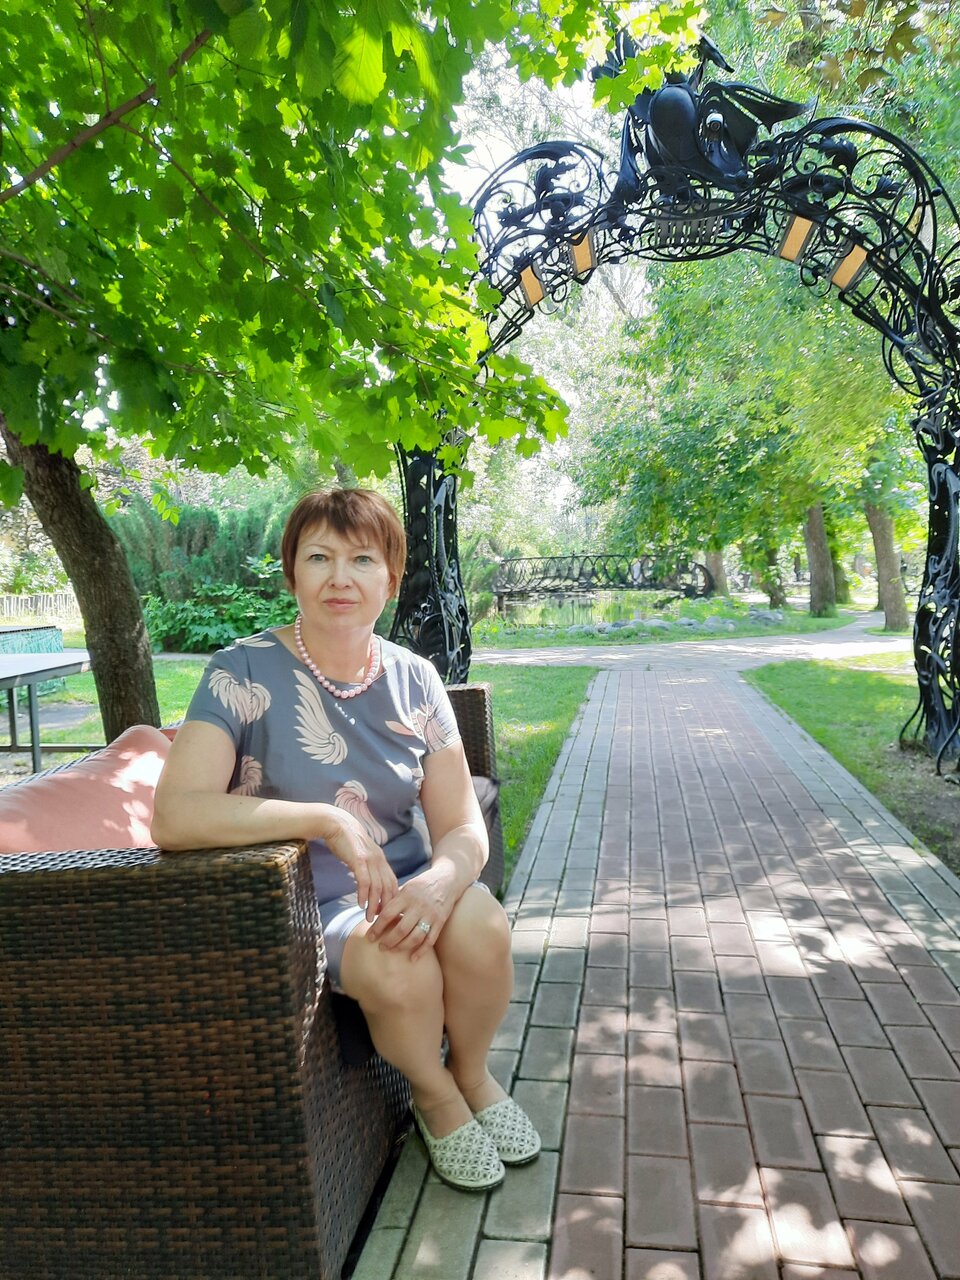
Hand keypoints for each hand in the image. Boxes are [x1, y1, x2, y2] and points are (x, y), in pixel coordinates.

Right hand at [319, 807, 397, 922]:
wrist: (336, 824)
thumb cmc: (346, 841)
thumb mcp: (361, 855)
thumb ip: (367, 867)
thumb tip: (367, 883)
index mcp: (381, 860)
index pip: (393, 883)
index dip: (391, 899)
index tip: (387, 913)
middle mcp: (379, 860)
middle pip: (388, 887)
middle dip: (385, 906)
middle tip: (380, 921)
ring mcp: (370, 859)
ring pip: (377, 887)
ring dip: (374, 904)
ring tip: (369, 918)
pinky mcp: (358, 859)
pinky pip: (364, 880)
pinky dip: (363, 894)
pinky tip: (360, 904)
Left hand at [366, 867, 454, 958]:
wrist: (447, 880)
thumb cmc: (421, 885)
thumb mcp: (404, 888)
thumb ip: (390, 900)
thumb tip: (372, 912)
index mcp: (406, 896)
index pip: (388, 914)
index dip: (377, 927)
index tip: (370, 937)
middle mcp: (418, 906)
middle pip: (401, 929)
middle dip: (388, 941)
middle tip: (381, 947)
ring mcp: (430, 914)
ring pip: (415, 937)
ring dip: (402, 947)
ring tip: (392, 950)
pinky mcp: (440, 921)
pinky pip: (430, 940)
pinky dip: (421, 951)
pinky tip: (412, 958)